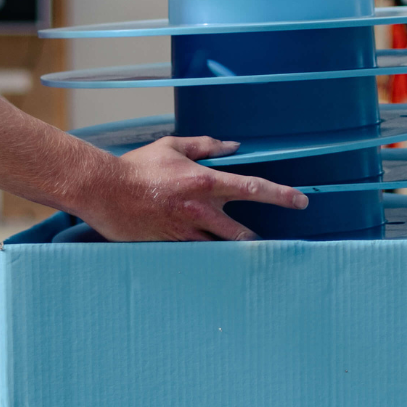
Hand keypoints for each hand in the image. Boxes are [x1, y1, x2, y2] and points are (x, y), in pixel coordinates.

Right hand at [78, 136, 307, 240]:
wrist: (104, 191)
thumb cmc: (138, 167)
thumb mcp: (173, 147)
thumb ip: (205, 146)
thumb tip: (232, 146)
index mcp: (204, 182)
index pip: (252, 188)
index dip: (281, 195)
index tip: (301, 201)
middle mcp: (200, 210)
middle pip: (242, 232)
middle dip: (258, 241)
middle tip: (270, 245)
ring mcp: (186, 232)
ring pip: (221, 249)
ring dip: (233, 253)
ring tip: (243, 257)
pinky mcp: (172, 246)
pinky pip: (197, 255)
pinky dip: (206, 256)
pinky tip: (211, 261)